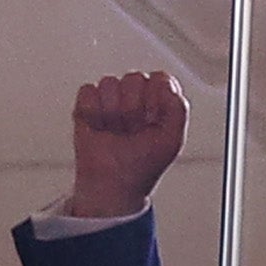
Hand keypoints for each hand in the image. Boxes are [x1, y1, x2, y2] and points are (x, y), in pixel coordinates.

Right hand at [70, 70, 186, 218]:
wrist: (111, 186)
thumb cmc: (142, 167)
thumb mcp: (171, 140)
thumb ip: (178, 109)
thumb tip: (166, 86)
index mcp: (159, 100)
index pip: (159, 79)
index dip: (154, 100)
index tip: (151, 122)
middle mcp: (136, 96)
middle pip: (133, 79)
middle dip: (132, 109)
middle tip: (132, 130)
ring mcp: (111, 99)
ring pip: (109, 83)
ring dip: (111, 113)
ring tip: (115, 131)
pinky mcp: (88, 105)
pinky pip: (88, 92)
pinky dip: (92, 113)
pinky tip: (99, 128)